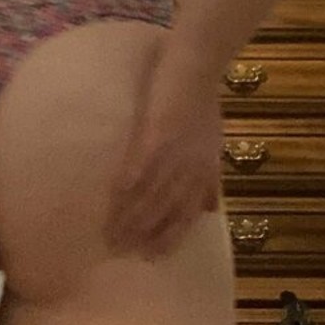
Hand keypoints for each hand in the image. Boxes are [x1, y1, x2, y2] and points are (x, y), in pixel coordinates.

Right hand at [105, 54, 223, 258]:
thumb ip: (209, 178)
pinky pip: (138, 168)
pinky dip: (126, 186)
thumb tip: (209, 209)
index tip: (152, 256)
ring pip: (150, 195)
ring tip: (111, 234)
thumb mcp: (214, 145)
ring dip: (131, 217)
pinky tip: (112, 201)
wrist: (197, 68)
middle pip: (165, 211)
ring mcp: (172, 154)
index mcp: (204, 172)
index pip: (186, 214)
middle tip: (121, 252)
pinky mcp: (156, 136)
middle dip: (144, 234)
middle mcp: (189, 169)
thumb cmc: (204, 103)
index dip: (170, 237)